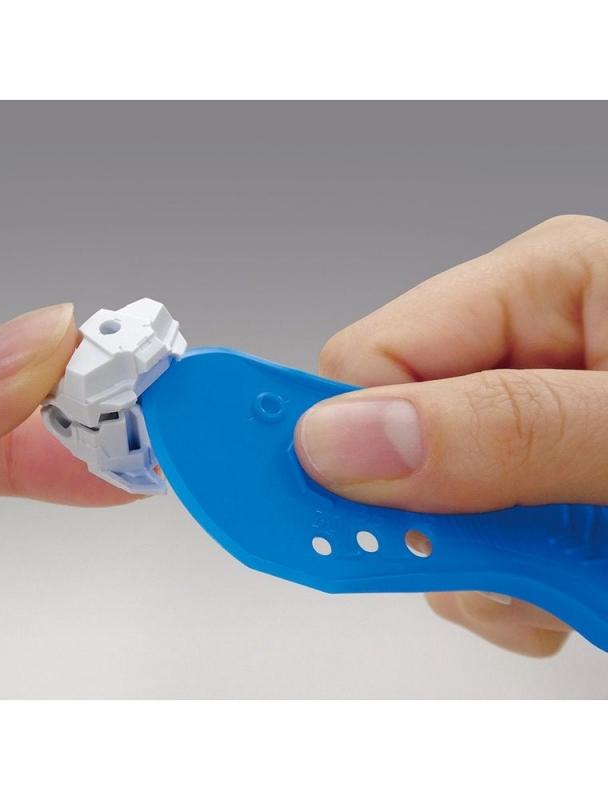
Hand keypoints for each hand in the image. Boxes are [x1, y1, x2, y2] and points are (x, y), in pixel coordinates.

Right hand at [295, 215, 607, 655]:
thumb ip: (503, 433)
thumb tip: (339, 441)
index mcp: (549, 285)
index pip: (368, 359)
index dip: (340, 445)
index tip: (337, 528)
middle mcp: (531, 346)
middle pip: (387, 437)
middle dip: (434, 522)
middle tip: (515, 568)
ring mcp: (536, 422)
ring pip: (423, 506)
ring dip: (488, 569)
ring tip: (581, 580)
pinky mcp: (547, 486)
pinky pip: (476, 546)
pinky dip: (518, 588)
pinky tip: (583, 586)